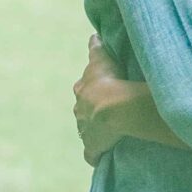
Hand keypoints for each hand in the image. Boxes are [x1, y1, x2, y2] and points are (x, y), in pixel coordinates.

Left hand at [74, 34, 152, 166]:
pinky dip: (95, 155)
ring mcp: (85, 130)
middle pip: (83, 111)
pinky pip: (91, 154)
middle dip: (91, 112)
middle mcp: (79, 111)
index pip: (83, 90)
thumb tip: (93, 35)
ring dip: (94, 132)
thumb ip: (96, 47)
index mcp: (82, 91)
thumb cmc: (108, 80)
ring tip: (108, 134)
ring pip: (86, 131)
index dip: (91, 91)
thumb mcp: (101, 58)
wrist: (112, 106)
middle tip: (106, 114)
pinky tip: (100, 156)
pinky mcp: (92, 146)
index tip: (99, 92)